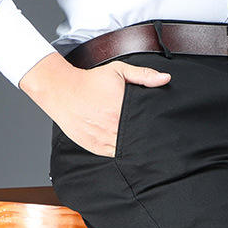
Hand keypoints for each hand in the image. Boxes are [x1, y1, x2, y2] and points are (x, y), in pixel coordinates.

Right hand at [19, 51, 170, 156]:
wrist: (62, 91)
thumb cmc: (90, 81)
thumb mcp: (118, 71)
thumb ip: (143, 75)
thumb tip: (165, 79)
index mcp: (122, 109)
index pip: (146, 126)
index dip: (155, 129)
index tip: (162, 130)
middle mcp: (114, 127)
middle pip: (138, 140)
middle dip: (146, 140)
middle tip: (156, 140)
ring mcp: (105, 140)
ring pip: (128, 151)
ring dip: (135, 148)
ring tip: (143, 145)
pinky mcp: (97, 148)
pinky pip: (116, 155)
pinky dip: (122, 153)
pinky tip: (127, 147)